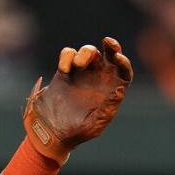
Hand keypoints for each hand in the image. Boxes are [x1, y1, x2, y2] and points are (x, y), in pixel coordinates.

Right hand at [23, 36, 133, 163]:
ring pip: (89, 52)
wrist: (50, 131)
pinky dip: (67, 57)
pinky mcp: (65, 72)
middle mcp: (98, 80)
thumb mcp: (95, 124)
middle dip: (111, 46)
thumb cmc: (76, 132)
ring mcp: (82, 74)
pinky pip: (69, 54)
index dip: (124, 63)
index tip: (119, 58)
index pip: (123, 73)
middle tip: (108, 42)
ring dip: (86, 53)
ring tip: (78, 64)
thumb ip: (108, 108)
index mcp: (110, 92)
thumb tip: (121, 89)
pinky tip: (64, 70)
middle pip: (109, 56)